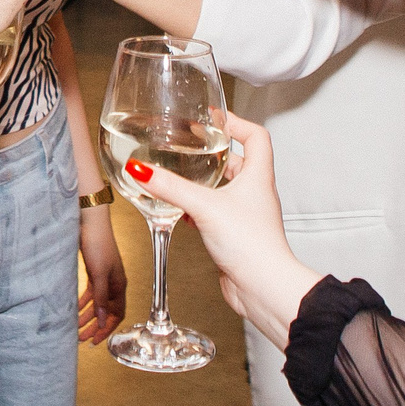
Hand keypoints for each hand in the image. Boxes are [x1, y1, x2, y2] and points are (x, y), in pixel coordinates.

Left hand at [78, 208, 126, 342]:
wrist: (89, 220)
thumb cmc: (97, 243)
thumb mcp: (98, 273)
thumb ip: (101, 298)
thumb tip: (103, 321)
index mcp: (119, 285)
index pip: (117, 315)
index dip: (107, 329)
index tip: (95, 341)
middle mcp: (113, 283)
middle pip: (106, 311)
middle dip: (94, 326)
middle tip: (81, 339)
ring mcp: (103, 276)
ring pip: (97, 303)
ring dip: (87, 315)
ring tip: (75, 327)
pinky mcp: (93, 269)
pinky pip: (90, 292)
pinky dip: (82, 302)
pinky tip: (73, 308)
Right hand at [125, 111, 321, 351]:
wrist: (263, 288)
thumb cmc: (252, 246)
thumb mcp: (204, 207)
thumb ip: (171, 187)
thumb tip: (141, 170)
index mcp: (257, 177)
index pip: (256, 136)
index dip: (237, 122)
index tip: (214, 117)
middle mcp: (255, 194)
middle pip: (237, 161)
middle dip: (213, 152)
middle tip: (189, 144)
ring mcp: (246, 216)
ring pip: (224, 189)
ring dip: (203, 182)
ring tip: (180, 175)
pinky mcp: (235, 236)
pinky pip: (215, 213)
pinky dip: (198, 208)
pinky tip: (180, 212)